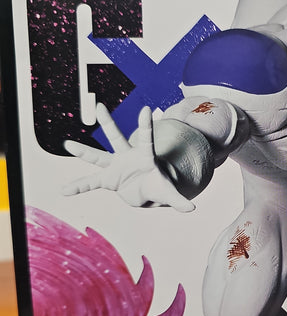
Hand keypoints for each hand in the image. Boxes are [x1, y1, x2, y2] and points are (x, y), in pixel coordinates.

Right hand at [62, 104, 195, 211]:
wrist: (148, 191)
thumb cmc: (159, 187)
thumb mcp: (169, 193)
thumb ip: (178, 200)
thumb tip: (191, 210)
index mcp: (146, 157)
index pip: (147, 139)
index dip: (146, 125)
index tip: (145, 108)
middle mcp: (128, 157)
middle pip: (117, 137)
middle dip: (108, 123)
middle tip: (99, 106)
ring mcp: (116, 166)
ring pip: (98, 156)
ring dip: (84, 151)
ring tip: (66, 144)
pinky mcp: (108, 179)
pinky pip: (91, 182)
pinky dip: (79, 187)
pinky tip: (65, 190)